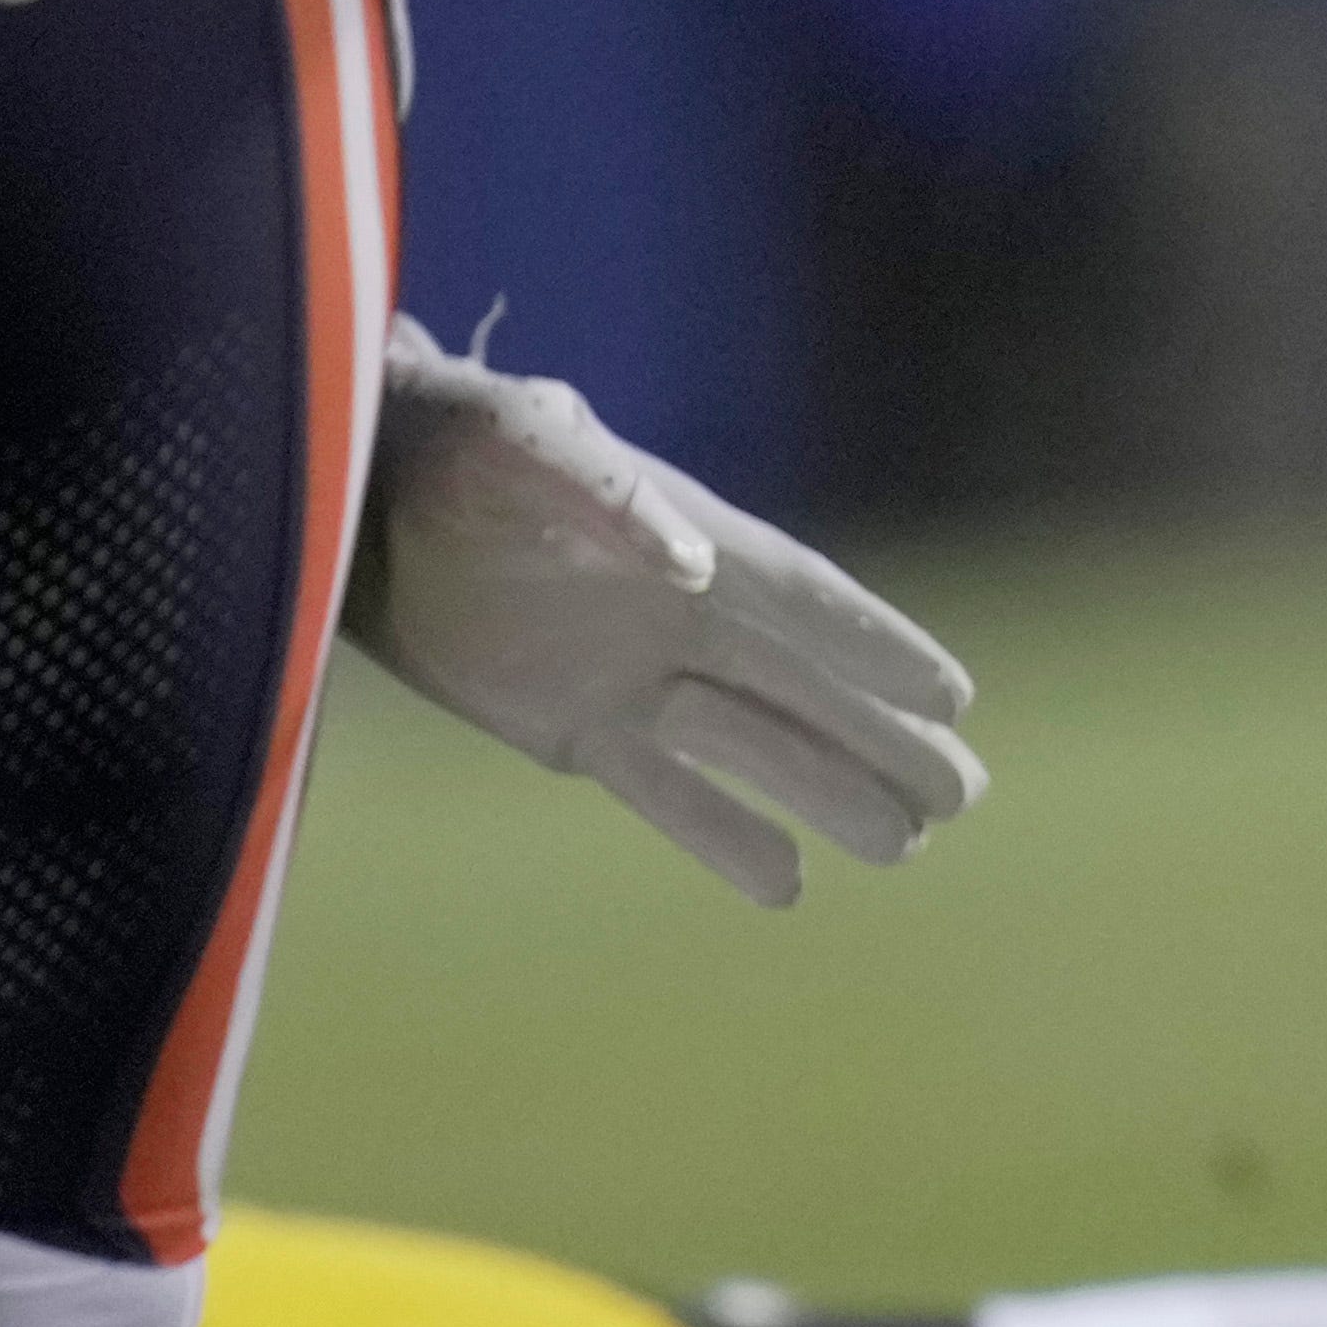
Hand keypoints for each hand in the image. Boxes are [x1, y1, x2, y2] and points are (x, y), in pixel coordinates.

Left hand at [350, 321, 987, 903]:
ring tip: (908, 846)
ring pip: (754, 748)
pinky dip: (723, 834)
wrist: (359, 493)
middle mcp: (682, 615)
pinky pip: (665, 792)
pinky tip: (788, 885)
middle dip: (885, 741)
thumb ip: (606, 494)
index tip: (957, 696)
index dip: (884, 648)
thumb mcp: (522, 443)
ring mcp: (632, 677)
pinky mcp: (573, 730)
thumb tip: (698, 569)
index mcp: (694, 537)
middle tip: (967, 795)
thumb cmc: (453, 441)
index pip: (810, 604)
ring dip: (828, 792)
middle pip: (806, 690)